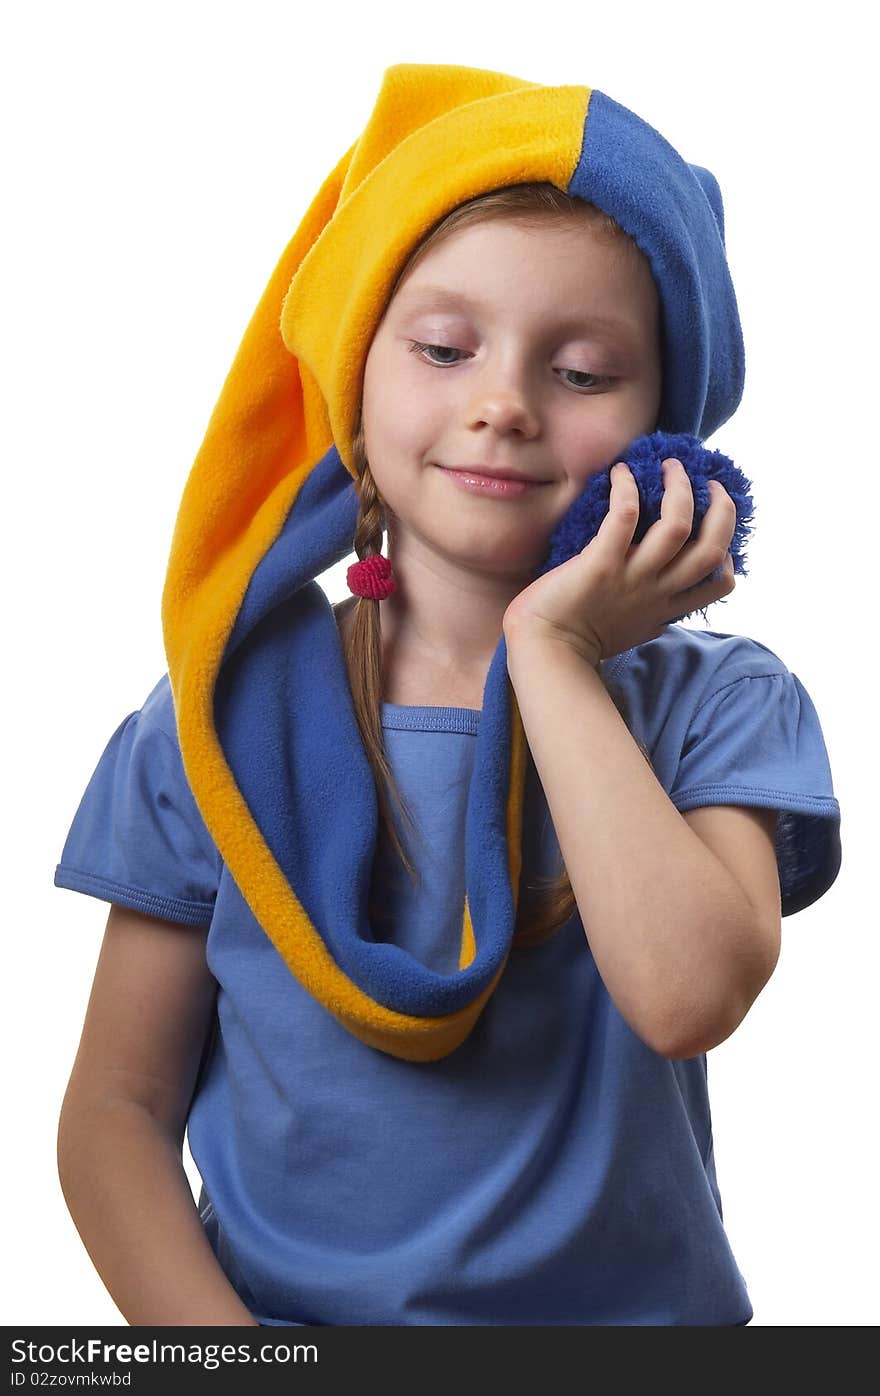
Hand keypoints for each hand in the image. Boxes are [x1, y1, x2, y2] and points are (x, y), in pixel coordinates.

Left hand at [502, 457, 736, 667]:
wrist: (545, 652)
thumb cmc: (581, 642)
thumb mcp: (631, 634)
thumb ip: (652, 620)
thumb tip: (663, 618)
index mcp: (664, 608)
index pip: (719, 583)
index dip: (727, 554)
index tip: (717, 534)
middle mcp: (656, 592)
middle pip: (711, 548)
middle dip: (721, 510)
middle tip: (710, 485)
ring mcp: (631, 577)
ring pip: (677, 525)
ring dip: (679, 489)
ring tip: (670, 466)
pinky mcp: (600, 564)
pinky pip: (624, 517)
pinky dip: (626, 489)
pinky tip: (620, 472)